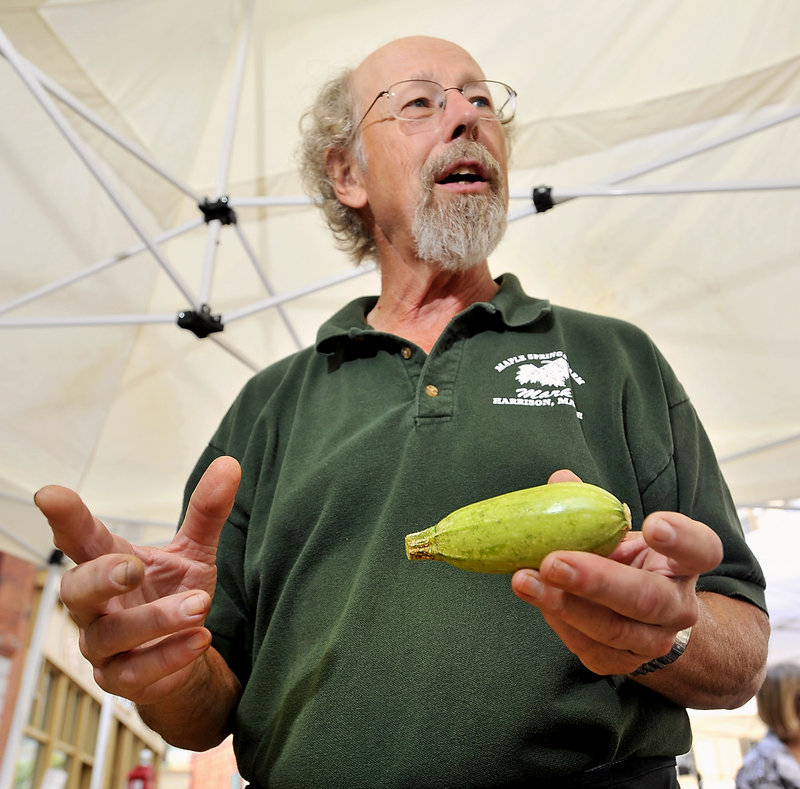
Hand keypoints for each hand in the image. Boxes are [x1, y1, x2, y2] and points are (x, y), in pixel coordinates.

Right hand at [34, 456, 240, 704]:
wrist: (185, 652)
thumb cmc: (176, 592)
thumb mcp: (194, 551)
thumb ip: (207, 511)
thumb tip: (230, 464)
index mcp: (107, 563)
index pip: (80, 539)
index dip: (65, 518)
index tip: (49, 494)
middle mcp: (95, 606)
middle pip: (74, 590)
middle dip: (100, 577)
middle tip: (133, 567)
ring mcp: (103, 647)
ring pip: (112, 635)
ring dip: (155, 619)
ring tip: (199, 604)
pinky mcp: (121, 680)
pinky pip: (136, 673)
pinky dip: (168, 655)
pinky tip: (200, 638)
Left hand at [510, 470, 723, 675]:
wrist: (642, 621)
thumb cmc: (627, 562)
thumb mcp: (619, 532)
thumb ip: (594, 507)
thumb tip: (560, 480)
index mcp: (684, 565)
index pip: (701, 549)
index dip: (682, 538)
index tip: (653, 523)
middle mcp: (677, 608)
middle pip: (646, 599)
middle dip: (595, 581)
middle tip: (553, 561)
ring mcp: (652, 641)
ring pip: (611, 629)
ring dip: (562, 604)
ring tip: (524, 580)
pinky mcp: (621, 663)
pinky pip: (586, 645)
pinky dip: (556, 620)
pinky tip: (534, 596)